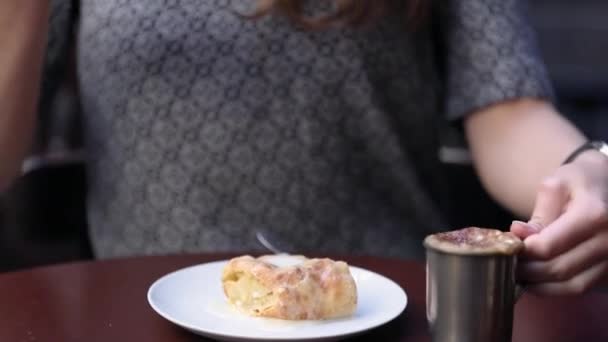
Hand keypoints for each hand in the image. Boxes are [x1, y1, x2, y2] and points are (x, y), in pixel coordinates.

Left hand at [510, 150, 607, 294]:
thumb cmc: (579, 182)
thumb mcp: (556, 186)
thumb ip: (539, 214)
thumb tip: (517, 234)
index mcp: (594, 214)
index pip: (548, 246)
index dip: (523, 251)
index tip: (507, 247)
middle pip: (558, 268)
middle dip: (527, 271)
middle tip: (506, 264)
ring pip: (570, 284)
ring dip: (539, 284)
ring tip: (517, 274)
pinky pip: (580, 287)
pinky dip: (555, 288)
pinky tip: (536, 279)